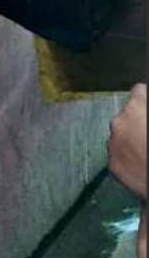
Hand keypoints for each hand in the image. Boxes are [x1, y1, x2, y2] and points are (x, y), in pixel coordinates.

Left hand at [108, 84, 146, 199]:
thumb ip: (148, 108)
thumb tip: (145, 114)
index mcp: (136, 109)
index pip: (139, 91)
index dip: (146, 100)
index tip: (148, 106)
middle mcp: (119, 123)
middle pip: (127, 115)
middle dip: (138, 122)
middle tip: (147, 134)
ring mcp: (112, 144)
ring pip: (121, 136)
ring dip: (131, 140)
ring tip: (146, 153)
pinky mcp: (112, 165)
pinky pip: (118, 155)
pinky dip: (127, 158)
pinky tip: (142, 166)